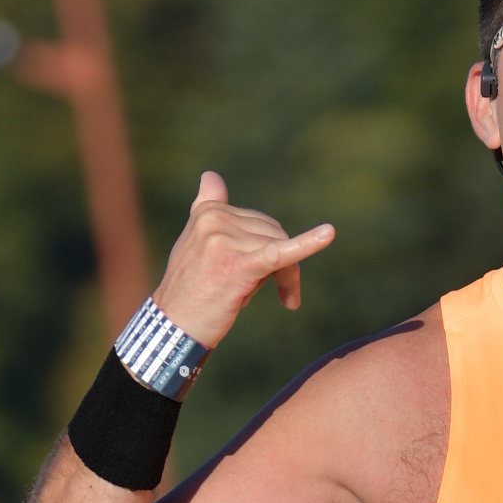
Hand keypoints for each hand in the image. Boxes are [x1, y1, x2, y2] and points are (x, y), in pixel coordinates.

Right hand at [154, 172, 335, 346]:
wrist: (174, 327)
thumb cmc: (189, 290)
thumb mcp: (194, 242)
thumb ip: (206, 207)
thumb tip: (210, 175)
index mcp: (208, 211)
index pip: (259, 221)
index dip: (269, 245)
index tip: (263, 272)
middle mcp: (215, 220)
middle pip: (274, 232)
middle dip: (282, 264)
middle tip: (278, 295)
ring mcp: (225, 241)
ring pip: (280, 249)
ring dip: (285, 278)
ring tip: (270, 300)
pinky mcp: (238, 266)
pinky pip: (280, 253)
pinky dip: (307, 244)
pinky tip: (328, 234)